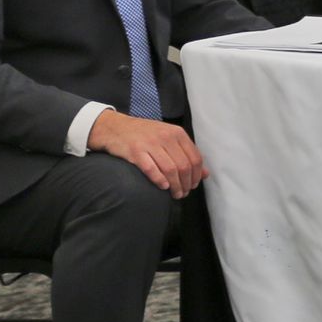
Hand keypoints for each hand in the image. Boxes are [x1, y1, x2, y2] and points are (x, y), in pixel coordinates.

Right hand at [87, 110, 205, 195]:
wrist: (115, 127)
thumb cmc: (145, 135)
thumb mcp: (169, 138)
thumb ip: (187, 153)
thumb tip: (205, 174)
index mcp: (177, 133)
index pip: (195, 158)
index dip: (197, 175)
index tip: (194, 185)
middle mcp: (165, 137)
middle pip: (184, 166)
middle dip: (186, 184)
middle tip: (183, 193)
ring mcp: (150, 144)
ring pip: (170, 170)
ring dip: (175, 186)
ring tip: (175, 194)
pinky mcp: (135, 151)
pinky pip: (151, 169)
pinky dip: (160, 180)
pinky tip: (163, 187)